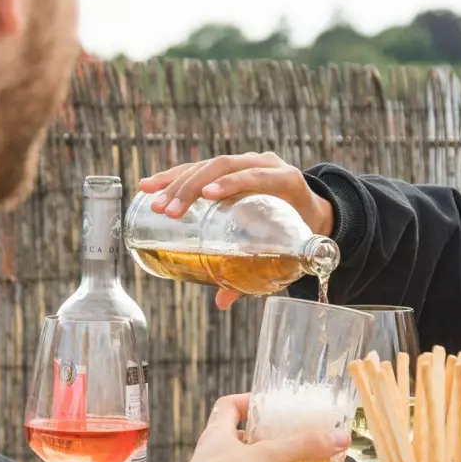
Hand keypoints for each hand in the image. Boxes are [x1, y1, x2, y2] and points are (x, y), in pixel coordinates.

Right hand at [138, 153, 333, 309]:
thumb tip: (222, 300)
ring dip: (177, 182)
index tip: (208, 195)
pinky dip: (174, 176)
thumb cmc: (298, 233)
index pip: (257, 175)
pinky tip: (151, 185)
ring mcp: (245, 161)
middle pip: (225, 166)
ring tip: (154, 203)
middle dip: (192, 187)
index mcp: (286, 180)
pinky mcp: (229, 166)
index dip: (233, 182)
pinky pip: (199, 166)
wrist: (309, 210)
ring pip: (207, 164)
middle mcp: (265, 163)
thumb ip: (258, 273)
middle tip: (169, 212)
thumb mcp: (286, 250)